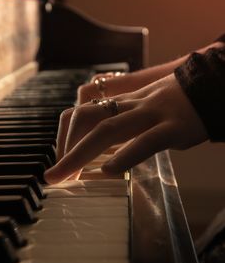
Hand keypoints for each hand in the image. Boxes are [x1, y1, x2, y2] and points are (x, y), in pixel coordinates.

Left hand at [44, 73, 207, 183]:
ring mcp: (152, 115)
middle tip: (54, 175)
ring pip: (108, 129)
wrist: (211, 87)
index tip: (60, 159)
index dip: (64, 136)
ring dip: (80, 153)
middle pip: (87, 120)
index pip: (82, 113)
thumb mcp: (145, 108)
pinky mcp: (174, 127)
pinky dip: (125, 155)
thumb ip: (125, 124)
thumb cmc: (177, 103)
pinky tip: (109, 171)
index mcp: (124, 104)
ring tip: (66, 176)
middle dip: (64, 148)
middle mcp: (131, 106)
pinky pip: (146, 141)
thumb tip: (107, 148)